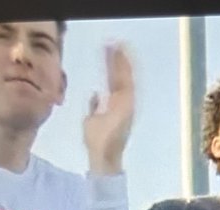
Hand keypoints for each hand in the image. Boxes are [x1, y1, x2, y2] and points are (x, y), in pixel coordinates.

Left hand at [83, 43, 134, 175]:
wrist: (103, 157)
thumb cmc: (97, 143)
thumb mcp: (91, 120)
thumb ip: (95, 106)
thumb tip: (95, 94)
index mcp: (117, 106)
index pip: (115, 81)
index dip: (114, 66)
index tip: (111, 52)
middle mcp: (125, 104)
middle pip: (123, 77)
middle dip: (121, 60)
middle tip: (117, 43)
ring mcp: (127, 106)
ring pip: (126, 78)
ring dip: (123, 62)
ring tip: (118, 46)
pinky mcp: (126, 107)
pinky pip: (125, 84)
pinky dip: (123, 70)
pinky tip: (120, 58)